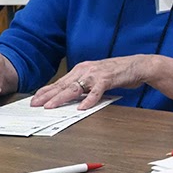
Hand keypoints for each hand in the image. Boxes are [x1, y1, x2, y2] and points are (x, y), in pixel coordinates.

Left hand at [31, 55, 150, 109]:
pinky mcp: (108, 79)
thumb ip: (84, 85)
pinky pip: (96, 92)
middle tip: (35, 104)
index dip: (46, 90)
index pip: (60, 82)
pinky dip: (89, 100)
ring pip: (75, 88)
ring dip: (61, 98)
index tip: (35, 98)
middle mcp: (86, 70)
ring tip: (50, 106)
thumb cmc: (118, 72)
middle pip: (63, 85)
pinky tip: (82, 108)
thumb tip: (72, 97)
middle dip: (47, 95)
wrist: (137, 65)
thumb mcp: (96, 77)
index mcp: (81, 69)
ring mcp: (96, 74)